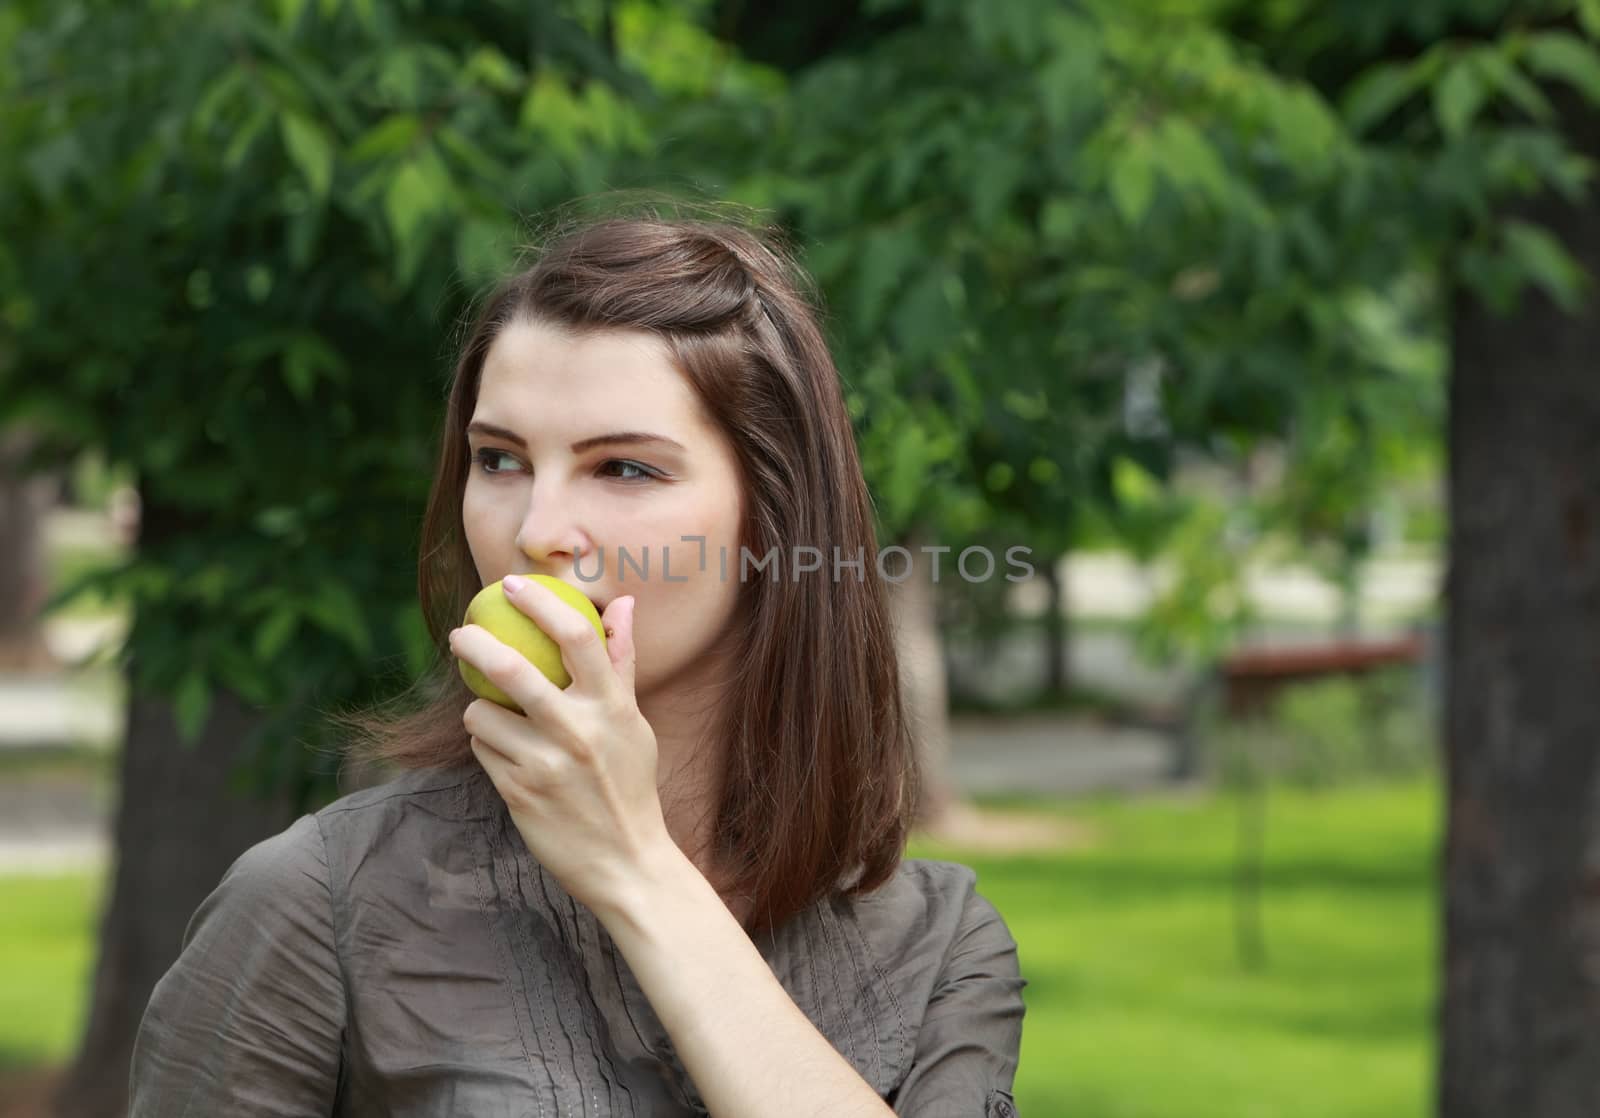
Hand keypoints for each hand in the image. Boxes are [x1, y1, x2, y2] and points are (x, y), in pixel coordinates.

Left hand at [449, 578, 669, 912]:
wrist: (625, 862)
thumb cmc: (630, 784)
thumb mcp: (634, 723)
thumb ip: (621, 663)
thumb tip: (623, 603)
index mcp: (611, 706)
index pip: (575, 635)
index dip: (539, 602)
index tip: (511, 586)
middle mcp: (577, 731)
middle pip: (511, 668)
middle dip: (474, 643)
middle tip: (460, 634)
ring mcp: (544, 764)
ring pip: (483, 712)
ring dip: (481, 709)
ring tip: (497, 719)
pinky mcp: (517, 793)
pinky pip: (482, 749)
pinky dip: (486, 743)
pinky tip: (506, 754)